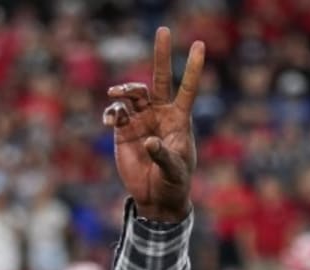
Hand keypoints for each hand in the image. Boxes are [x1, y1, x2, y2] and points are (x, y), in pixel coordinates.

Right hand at [104, 27, 203, 222]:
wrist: (155, 198)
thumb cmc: (173, 183)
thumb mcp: (174, 171)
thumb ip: (163, 155)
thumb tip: (149, 141)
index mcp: (178, 119)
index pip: (188, 89)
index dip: (193, 68)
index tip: (199, 45)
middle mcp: (160, 114)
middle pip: (161, 78)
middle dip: (161, 55)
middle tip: (163, 30)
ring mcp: (141, 120)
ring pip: (133, 94)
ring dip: (125, 90)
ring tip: (116, 95)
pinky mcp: (124, 132)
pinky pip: (116, 114)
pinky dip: (111, 113)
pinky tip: (110, 119)